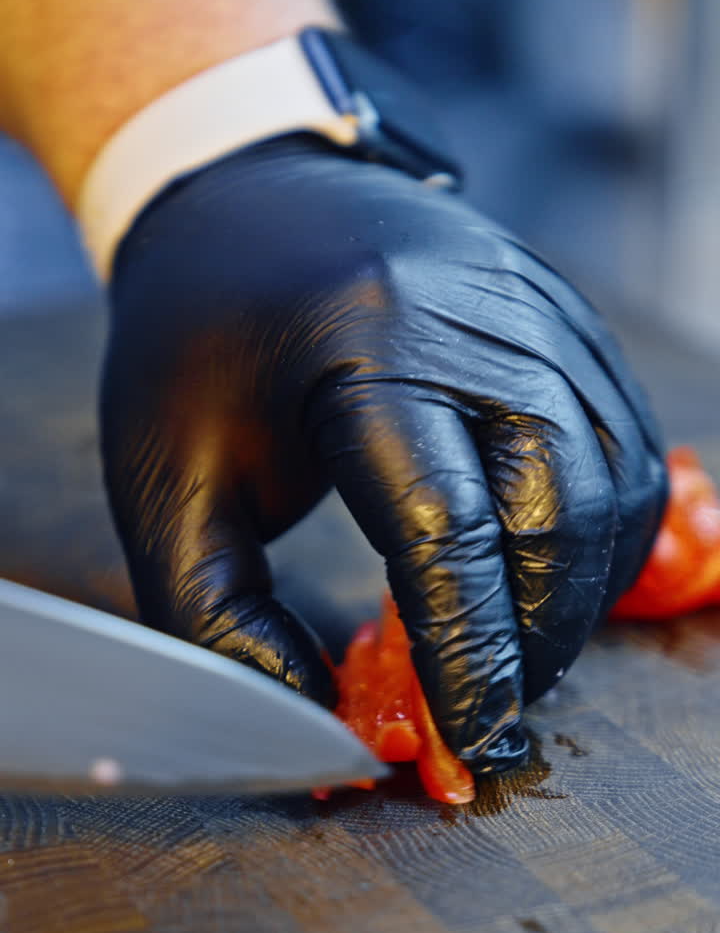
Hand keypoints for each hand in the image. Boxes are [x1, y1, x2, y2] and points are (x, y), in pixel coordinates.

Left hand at [101, 137, 666, 773]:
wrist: (249, 196)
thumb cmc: (197, 341)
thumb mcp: (166, 483)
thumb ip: (223, 623)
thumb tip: (325, 731)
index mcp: (365, 344)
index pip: (447, 528)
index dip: (465, 653)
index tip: (463, 737)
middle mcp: (478, 312)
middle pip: (559, 511)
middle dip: (534, 636)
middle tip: (488, 701)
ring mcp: (539, 307)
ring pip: (614, 486)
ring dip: (576, 596)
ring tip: (512, 648)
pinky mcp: (568, 318)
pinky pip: (627, 446)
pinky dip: (599, 536)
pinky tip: (544, 573)